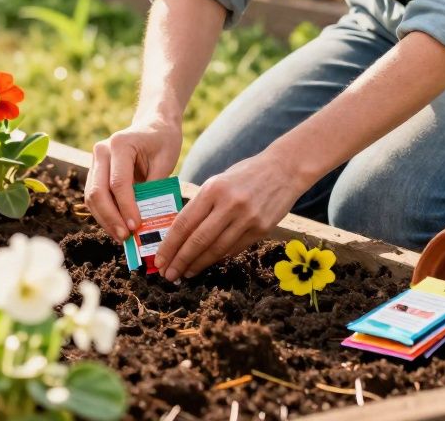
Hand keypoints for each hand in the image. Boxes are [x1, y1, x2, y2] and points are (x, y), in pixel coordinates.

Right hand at [86, 117, 182, 241]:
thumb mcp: (166, 161)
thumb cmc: (163, 141)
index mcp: (120, 144)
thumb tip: (145, 221)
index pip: (118, 183)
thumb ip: (153, 188)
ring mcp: (95, 160)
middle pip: (98, 191)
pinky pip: (95, 197)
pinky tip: (117, 226)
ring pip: (91, 197)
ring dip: (105, 219)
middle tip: (126, 237)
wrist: (154, 124)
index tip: (136, 226)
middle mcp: (101, 151)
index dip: (126, 207)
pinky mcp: (96, 171)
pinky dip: (104, 214)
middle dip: (111, 218)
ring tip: (122, 237)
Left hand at [155, 149, 310, 281]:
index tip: (159, 260)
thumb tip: (178, 234)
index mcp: (213, 189)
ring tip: (186, 273)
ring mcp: (247, 218)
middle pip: (198, 240)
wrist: (285, 169)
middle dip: (180, 261)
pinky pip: (234, 249)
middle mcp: (229, 204)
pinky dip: (218, 258)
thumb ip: (201, 205)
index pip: (184, 223)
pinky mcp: (261, 229)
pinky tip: (208, 263)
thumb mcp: (218, 181)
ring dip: (198, 264)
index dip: (169, 245)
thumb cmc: (245, 174)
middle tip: (168, 275)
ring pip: (216, 249)